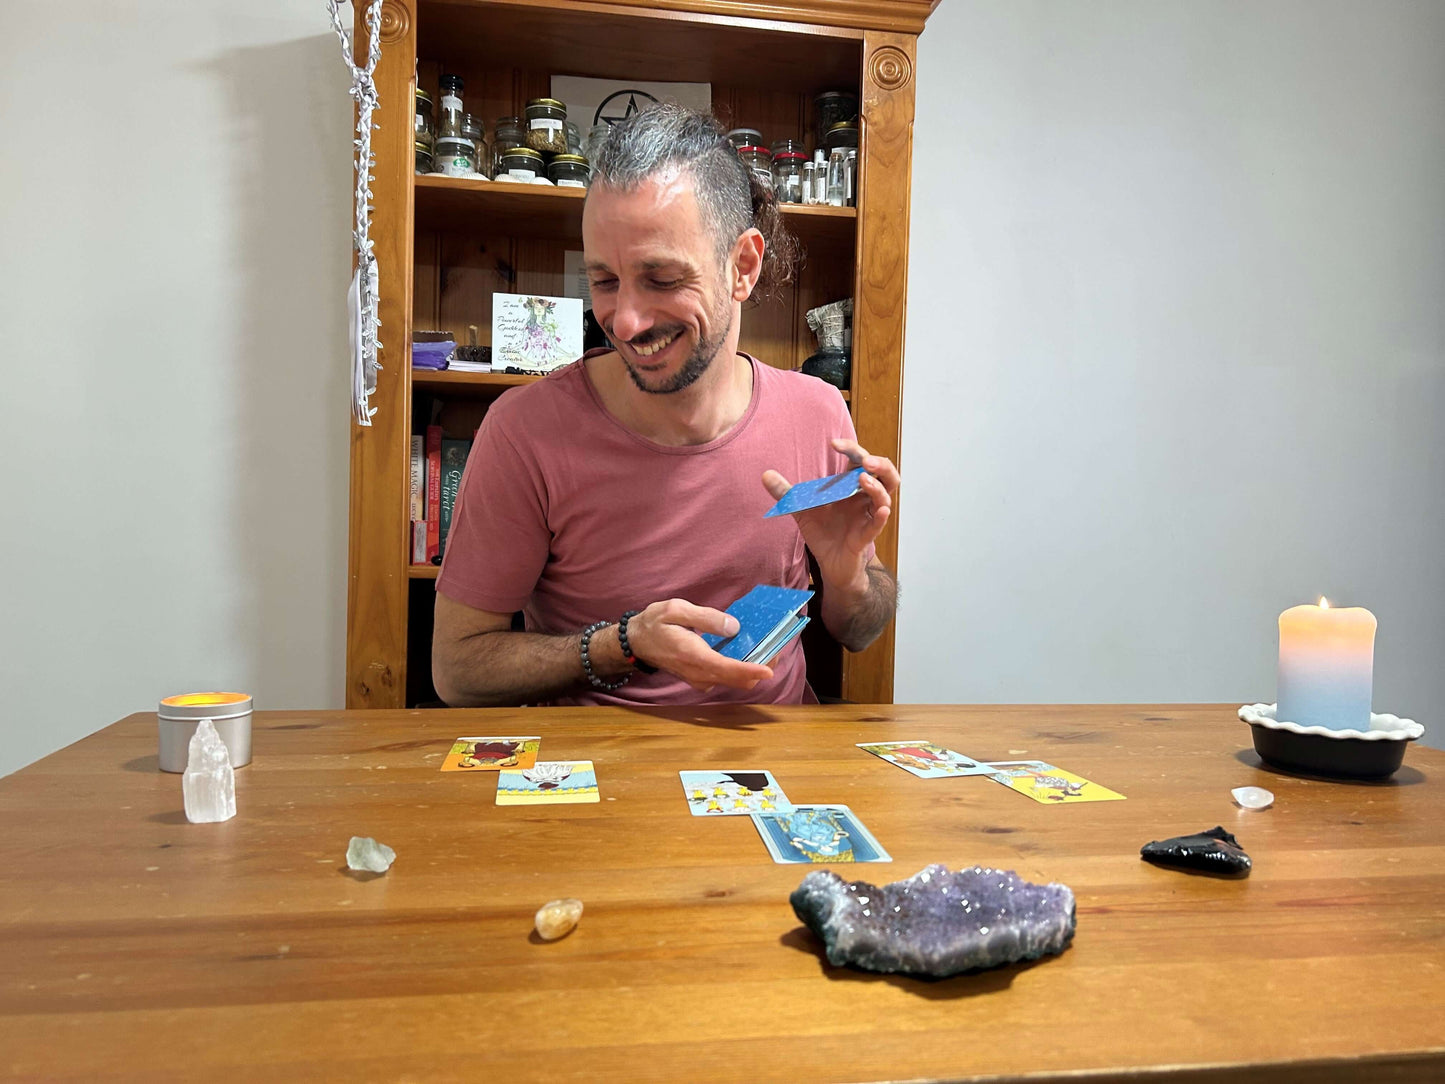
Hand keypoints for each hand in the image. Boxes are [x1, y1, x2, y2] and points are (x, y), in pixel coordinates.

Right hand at [625, 599, 773, 692]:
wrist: (636, 642)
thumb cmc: (655, 623)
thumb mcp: (676, 609)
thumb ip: (705, 617)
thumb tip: (734, 627)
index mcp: (694, 656)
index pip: (728, 670)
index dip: (751, 671)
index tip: (769, 670)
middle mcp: (699, 674)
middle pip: (737, 680)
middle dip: (760, 668)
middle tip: (776, 647)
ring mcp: (700, 679)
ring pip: (734, 681)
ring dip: (752, 669)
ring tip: (766, 647)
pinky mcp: (701, 679)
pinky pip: (726, 678)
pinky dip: (740, 669)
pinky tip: (747, 651)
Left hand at [761, 438, 898, 593]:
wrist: (828, 564)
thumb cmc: (823, 533)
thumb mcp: (801, 510)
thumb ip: (786, 493)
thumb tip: (764, 475)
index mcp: (850, 487)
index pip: (859, 460)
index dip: (851, 449)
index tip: (834, 443)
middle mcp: (863, 498)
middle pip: (885, 474)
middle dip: (879, 462)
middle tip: (865, 460)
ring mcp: (866, 516)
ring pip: (885, 496)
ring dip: (877, 486)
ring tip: (863, 480)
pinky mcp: (865, 536)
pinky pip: (877, 524)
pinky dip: (880, 516)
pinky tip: (881, 510)